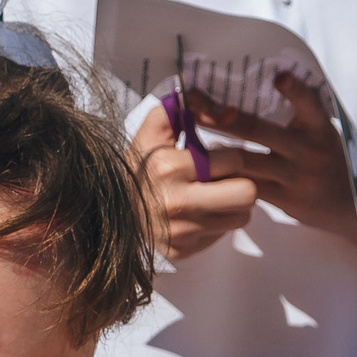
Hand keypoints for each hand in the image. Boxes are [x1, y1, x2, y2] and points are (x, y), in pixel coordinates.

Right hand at [132, 96, 260, 258]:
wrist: (109, 205)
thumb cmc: (140, 164)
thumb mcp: (155, 128)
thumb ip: (188, 106)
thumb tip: (228, 111)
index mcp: (170, 166)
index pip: (235, 159)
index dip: (231, 155)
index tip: (216, 157)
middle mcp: (176, 202)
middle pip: (247, 194)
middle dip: (242, 183)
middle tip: (226, 179)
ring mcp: (181, 231)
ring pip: (241, 217)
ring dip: (233, 205)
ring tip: (212, 195)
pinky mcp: (183, 250)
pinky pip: (222, 235)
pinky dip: (217, 223)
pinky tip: (199, 213)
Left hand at [195, 72, 356, 240]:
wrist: (351, 206)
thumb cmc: (327, 158)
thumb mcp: (322, 132)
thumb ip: (299, 112)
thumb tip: (262, 82)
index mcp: (320, 128)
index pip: (310, 104)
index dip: (296, 91)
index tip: (279, 77)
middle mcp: (309, 151)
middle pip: (259, 131)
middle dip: (223, 115)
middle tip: (195, 100)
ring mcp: (296, 178)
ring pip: (247, 161)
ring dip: (214, 148)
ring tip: (189, 133)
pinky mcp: (286, 201)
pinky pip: (249, 187)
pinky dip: (226, 175)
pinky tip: (205, 166)